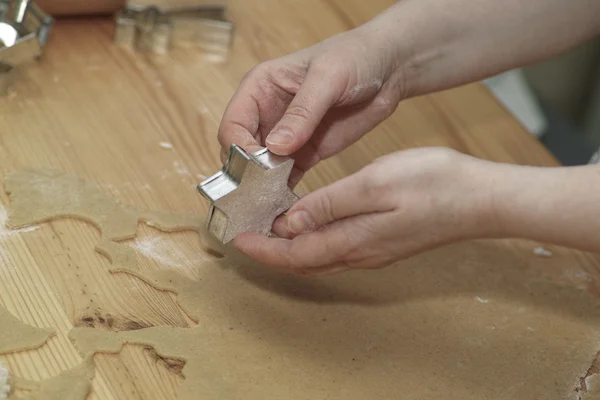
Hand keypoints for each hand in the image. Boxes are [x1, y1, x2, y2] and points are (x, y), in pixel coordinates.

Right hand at [217, 23, 408, 185]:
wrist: (388, 69)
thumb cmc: (354, 57)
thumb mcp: (327, 78)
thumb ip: (302, 112)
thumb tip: (275, 146)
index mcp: (259, 88)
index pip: (233, 125)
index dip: (239, 148)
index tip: (257, 167)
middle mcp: (266, 114)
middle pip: (240, 151)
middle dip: (247, 173)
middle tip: (260, 195)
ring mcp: (284, 137)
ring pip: (260, 169)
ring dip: (262, 187)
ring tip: (270, 206)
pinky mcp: (304, 154)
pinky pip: (285, 178)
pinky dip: (283, 192)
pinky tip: (288, 204)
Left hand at [233, 148, 498, 274]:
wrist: (481, 200)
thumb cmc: (433, 185)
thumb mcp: (373, 184)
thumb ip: (329, 205)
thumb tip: (290, 223)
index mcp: (352, 239)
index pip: (294, 253)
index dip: (264, 249)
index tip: (238, 239)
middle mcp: (359, 252)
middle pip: (304, 260)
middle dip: (272, 251)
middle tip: (247, 234)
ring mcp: (374, 250)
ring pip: (320, 256)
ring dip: (292, 246)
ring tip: (272, 228)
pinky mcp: (385, 243)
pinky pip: (337, 248)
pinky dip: (315, 239)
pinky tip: (313, 222)